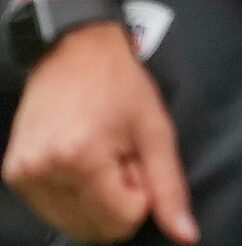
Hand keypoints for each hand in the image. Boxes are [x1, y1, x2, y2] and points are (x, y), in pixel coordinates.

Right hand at [2, 21, 197, 242]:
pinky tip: (79, 156)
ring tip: (100, 153)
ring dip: (95, 197)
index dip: (140, 196)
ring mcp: (23, 175)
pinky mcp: (13, 174)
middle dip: (117, 199)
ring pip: (73, 222)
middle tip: (119, 156)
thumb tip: (186, 235)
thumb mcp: (157, 131)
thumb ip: (170, 187)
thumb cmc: (120, 85)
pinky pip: (52, 209)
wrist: (73, 51)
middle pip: (95, 229)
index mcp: (81, 159)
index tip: (137, 160)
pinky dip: (73, 192)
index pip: (121, 222)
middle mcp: (43, 171)